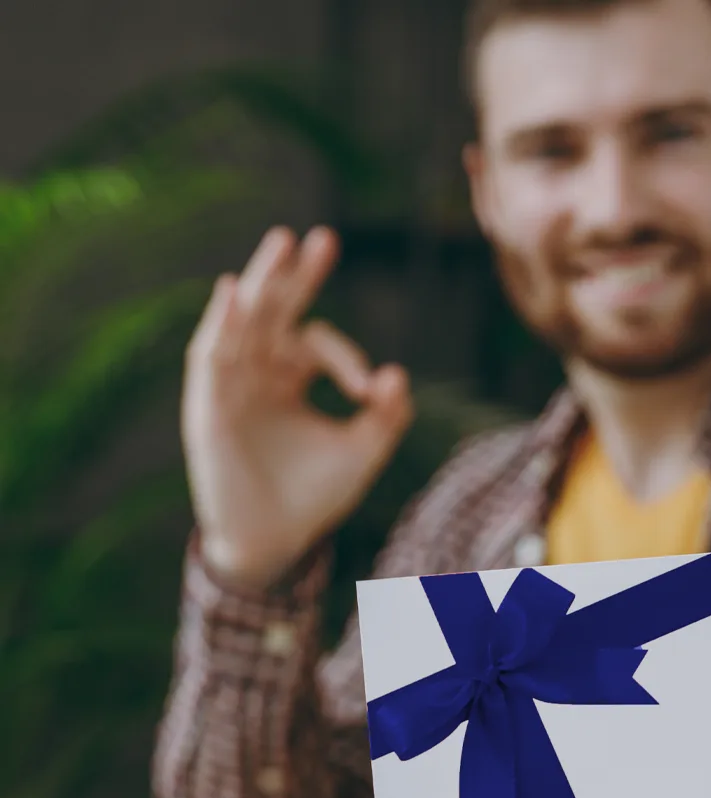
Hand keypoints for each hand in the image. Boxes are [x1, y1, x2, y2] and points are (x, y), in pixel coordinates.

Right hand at [182, 225, 412, 589]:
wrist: (277, 542)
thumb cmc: (316, 497)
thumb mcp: (363, 452)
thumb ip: (387, 416)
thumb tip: (397, 373)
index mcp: (291, 377)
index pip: (317, 341)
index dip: (346, 356)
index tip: (369, 390)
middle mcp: (258, 372)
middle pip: (275, 310)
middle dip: (296, 275)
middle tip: (321, 237)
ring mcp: (231, 385)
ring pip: (243, 321)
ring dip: (261, 283)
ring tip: (282, 243)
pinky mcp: (209, 406)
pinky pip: (210, 356)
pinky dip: (221, 324)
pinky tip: (234, 291)